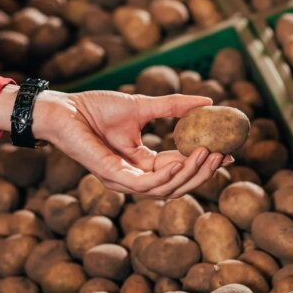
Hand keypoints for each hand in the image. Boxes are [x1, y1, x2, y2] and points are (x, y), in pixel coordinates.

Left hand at [0, 86, 232, 197]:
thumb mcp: (144, 106)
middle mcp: (135, 176)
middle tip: (224, 155)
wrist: (64, 107)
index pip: (179, 169)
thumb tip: (208, 102)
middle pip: (178, 184)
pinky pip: (145, 185)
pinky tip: (182, 161)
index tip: (229, 152)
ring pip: (165, 189)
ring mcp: (123, 180)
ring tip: (208, 153)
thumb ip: (174, 107)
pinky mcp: (112, 177)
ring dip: (190, 173)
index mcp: (142, 163)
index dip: (204, 164)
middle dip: (203, 173)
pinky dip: (167, 175)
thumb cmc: (96, 107)